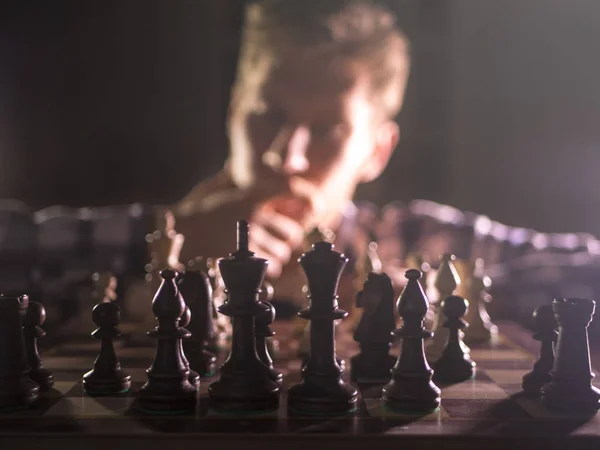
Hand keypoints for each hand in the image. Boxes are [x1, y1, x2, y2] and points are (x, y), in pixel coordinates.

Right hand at [170, 171, 324, 277]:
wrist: (186, 230)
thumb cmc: (216, 214)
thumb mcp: (240, 196)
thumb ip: (267, 195)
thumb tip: (301, 199)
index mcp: (255, 194)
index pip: (292, 187)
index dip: (310, 197)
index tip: (317, 207)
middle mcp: (256, 212)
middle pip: (292, 231)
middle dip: (287, 240)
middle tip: (275, 240)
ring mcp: (251, 234)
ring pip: (283, 252)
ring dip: (276, 256)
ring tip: (261, 251)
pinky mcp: (244, 254)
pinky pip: (269, 266)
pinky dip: (266, 268)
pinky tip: (254, 262)